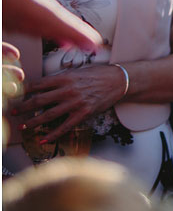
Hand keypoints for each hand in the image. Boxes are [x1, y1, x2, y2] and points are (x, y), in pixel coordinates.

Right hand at [3, 0, 103, 51]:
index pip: (49, 17)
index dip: (74, 31)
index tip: (95, 43)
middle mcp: (4, 12)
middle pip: (39, 25)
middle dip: (66, 34)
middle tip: (92, 46)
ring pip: (23, 28)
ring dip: (47, 33)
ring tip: (70, 41)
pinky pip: (8, 28)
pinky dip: (25, 29)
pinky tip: (36, 32)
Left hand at [10, 64, 125, 139]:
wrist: (119, 81)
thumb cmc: (98, 74)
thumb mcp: (78, 71)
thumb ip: (62, 78)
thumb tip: (44, 85)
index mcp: (65, 77)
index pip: (39, 84)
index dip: (25, 90)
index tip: (17, 94)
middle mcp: (68, 90)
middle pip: (39, 101)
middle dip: (24, 107)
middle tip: (14, 112)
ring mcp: (76, 103)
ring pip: (48, 115)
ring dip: (33, 122)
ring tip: (24, 126)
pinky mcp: (84, 113)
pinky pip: (65, 127)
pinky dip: (53, 134)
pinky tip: (44, 139)